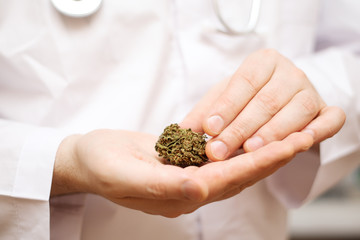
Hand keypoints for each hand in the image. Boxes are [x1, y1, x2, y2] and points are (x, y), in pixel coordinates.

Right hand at [51, 129, 312, 216]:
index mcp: (177, 195)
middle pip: (239, 175)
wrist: (86, 158)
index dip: (258, 164)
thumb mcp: (123, 172)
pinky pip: (220, 155)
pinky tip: (257, 132)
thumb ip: (161, 184)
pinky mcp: (184, 162)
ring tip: (291, 133)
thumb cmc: (99, 163)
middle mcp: (189, 189)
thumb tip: (200, 189)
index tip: (287, 145)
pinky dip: (241, 143)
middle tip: (304, 136)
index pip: (227, 181)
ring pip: (234, 165)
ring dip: (262, 149)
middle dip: (272, 156)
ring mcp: (188, 176)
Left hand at [181, 49, 344, 160]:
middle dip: (240, 128)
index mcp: (263, 62)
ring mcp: (311, 91)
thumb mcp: (224, 99)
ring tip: (250, 150)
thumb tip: (177, 133)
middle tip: (218, 150)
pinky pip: (330, 120)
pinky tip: (301, 144)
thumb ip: (204, 113)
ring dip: (273, 132)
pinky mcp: (327, 110)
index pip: (243, 83)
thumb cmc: (248, 97)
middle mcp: (290, 73)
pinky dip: (319, 130)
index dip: (226, 106)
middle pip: (266, 100)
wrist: (280, 94)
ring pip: (295, 111)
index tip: (209, 128)